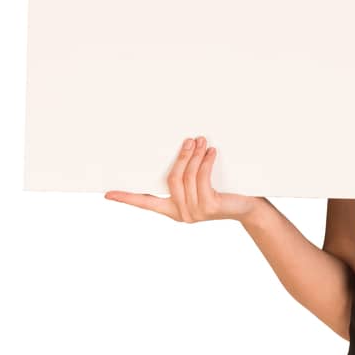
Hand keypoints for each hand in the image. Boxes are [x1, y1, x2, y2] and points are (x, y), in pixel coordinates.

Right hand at [104, 136, 261, 222]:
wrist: (247, 208)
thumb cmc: (223, 192)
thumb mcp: (200, 183)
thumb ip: (186, 174)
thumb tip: (179, 146)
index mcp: (172, 209)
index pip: (145, 203)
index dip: (126, 198)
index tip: (107, 194)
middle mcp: (181, 214)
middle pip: (171, 179)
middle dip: (180, 157)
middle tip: (188, 140)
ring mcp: (195, 213)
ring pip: (187, 177)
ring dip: (194, 156)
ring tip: (201, 141)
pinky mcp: (209, 207)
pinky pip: (202, 179)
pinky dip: (206, 162)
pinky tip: (211, 152)